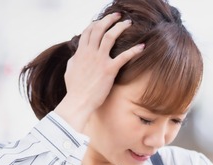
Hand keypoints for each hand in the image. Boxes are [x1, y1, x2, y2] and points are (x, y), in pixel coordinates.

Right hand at [55, 13, 144, 130]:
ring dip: (120, 27)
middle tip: (118, 15)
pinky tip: (142, 46)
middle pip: (99, 29)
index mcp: (80, 52)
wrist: (78, 101)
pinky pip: (124, 57)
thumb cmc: (74, 89)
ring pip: (110, 37)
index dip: (96, 23)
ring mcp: (99, 60)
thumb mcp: (70, 70)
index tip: (103, 20)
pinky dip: (134, 50)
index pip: (87, 31)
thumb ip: (74, 60)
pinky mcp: (109, 70)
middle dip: (109, 19)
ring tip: (128, 23)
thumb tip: (75, 55)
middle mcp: (89, 53)